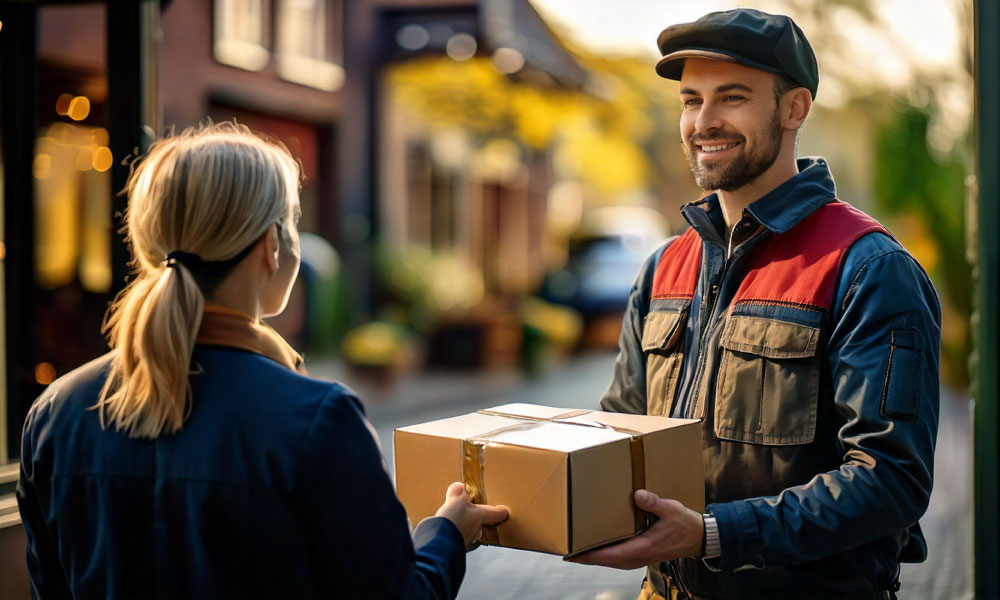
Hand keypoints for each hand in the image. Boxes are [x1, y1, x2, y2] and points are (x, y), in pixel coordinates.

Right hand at [434, 482, 508, 549]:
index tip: (505, 511)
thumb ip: (459, 492)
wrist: (439, 543)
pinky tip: (443, 529)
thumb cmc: (452, 521)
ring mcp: (465, 541)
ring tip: (451, 519)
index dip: (500, 512)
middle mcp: (476, 530)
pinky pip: (455, 538)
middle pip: (480, 523)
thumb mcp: (456, 500)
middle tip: (468, 511)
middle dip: (475, 518)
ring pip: (467, 532)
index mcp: (479, 516)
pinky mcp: (454, 548)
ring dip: (462, 526)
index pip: (496, 514)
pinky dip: (451, 534)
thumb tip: (460, 488)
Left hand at [568, 489, 702, 569]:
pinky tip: (598, 548)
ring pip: (611, 562)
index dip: (591, 555)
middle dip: (586, 557)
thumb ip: (654, 503)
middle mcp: (639, 556)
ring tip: (577, 550)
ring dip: (594, 557)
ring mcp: (639, 558)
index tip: (574, 554)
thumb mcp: (672, 510)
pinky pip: (618, 559)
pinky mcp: (641, 556)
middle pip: (606, 561)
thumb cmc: (685, 525)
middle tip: (567, 550)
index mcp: (643, 547)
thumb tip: (638, 495)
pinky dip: (605, 555)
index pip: (611, 555)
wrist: (699, 539)